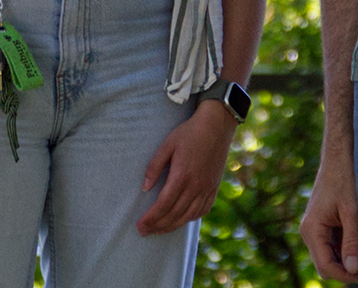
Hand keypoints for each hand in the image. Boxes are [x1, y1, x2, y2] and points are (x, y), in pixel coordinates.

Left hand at [136, 101, 236, 235]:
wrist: (216, 126)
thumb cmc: (189, 133)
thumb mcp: (167, 145)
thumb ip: (154, 167)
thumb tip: (145, 188)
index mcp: (181, 176)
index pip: (163, 205)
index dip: (151, 218)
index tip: (140, 225)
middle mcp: (195, 186)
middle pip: (174, 214)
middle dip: (158, 226)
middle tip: (145, 232)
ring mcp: (207, 188)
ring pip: (188, 216)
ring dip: (173, 226)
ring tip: (160, 230)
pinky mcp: (214, 187)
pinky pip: (203, 210)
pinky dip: (191, 219)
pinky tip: (182, 220)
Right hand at [299, 150, 357, 282]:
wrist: (339, 156)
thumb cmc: (346, 179)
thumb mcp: (353, 211)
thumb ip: (353, 241)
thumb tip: (354, 269)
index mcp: (312, 229)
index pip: (325, 266)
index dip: (345, 276)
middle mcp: (308, 231)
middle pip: (325, 264)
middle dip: (345, 269)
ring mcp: (313, 228)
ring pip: (328, 255)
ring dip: (345, 257)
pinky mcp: (321, 224)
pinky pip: (331, 244)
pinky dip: (344, 246)